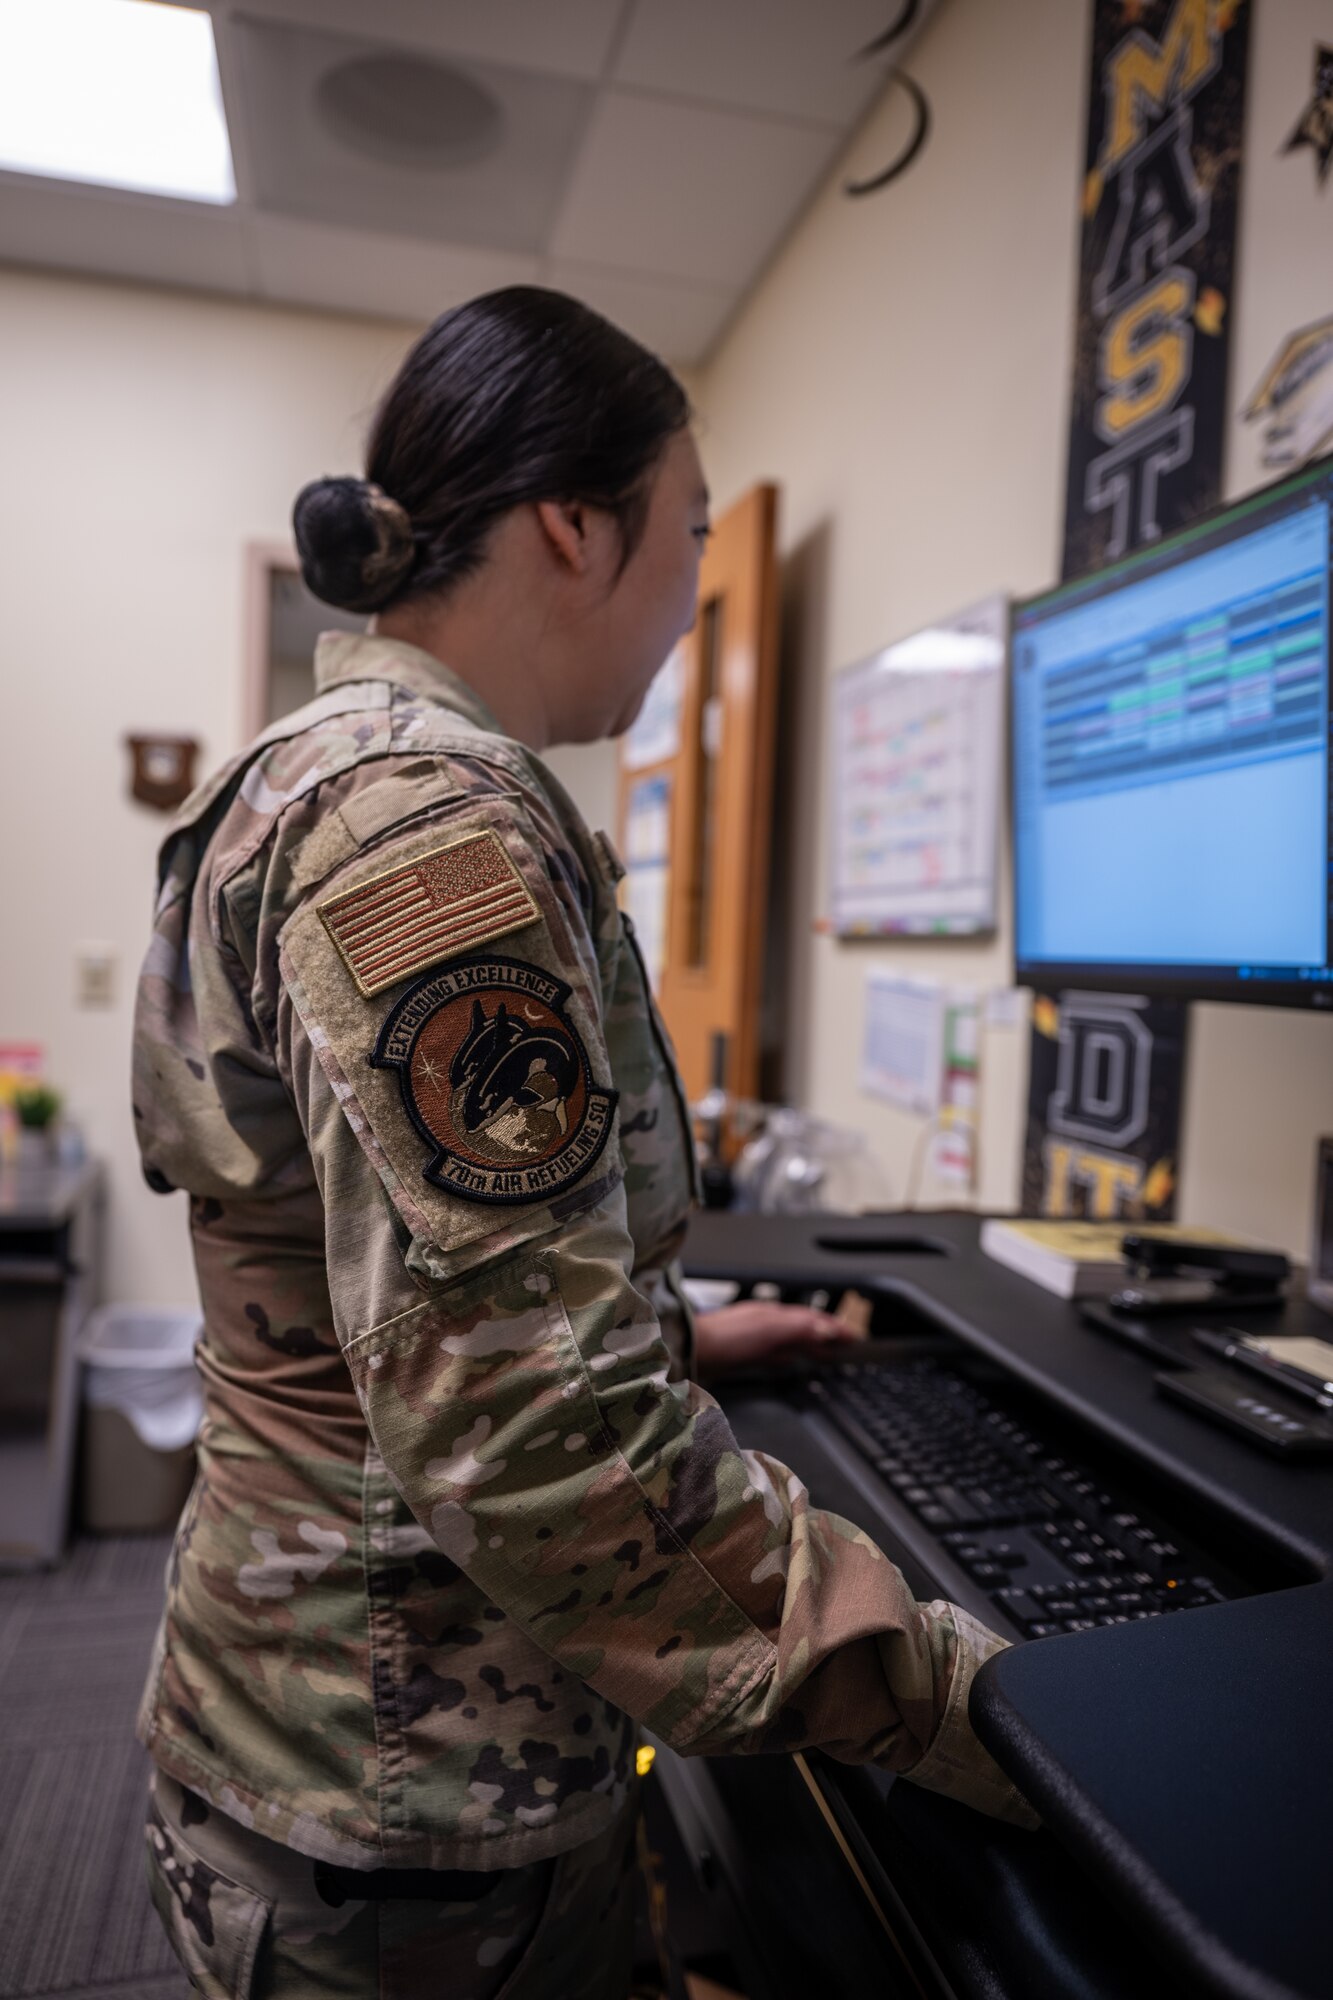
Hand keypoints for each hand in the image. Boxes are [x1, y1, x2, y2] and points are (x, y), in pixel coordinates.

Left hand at [693, 1300, 860, 1378]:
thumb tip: (830, 1328)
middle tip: (847, 1347)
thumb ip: (801, 1328)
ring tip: (826, 1354)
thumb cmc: (726, 1337)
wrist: (690, 1350)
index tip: (855, 1337)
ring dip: (810, 1346)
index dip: (836, 1327)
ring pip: (790, 1341)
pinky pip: (773, 1354)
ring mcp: (753, 1338)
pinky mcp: (741, 1355)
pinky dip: (788, 1357)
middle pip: (804, 1328)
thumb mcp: (771, 1330)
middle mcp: (766, 1322)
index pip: (814, 1317)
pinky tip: (788, 1362)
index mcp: (776, 1313)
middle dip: (826, 1335)